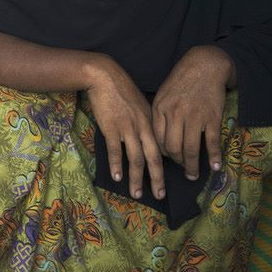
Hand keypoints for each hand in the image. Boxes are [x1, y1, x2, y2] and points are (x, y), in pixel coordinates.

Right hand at [85, 56, 165, 200]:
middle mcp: (143, 128)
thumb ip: (146, 121)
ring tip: (137, 194)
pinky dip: (117, 165)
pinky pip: (115, 150)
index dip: (165, 166)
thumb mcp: (141, 103)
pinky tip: (117, 177)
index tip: (166, 178)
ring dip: (137, 178)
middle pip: (153, 158)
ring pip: (136, 158)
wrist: (105, 76)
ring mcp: (127, 128)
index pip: (161, 148)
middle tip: (160, 196)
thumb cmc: (122, 89)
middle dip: (157, 179)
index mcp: (152, 122)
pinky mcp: (111, 128)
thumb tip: (148, 138)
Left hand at [152, 45, 232, 179]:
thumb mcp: (163, 93)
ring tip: (193, 174)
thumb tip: (158, 137)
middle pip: (172, 147)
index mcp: (160, 108)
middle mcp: (175, 114)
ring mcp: (194, 116)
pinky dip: (213, 157)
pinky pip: (211, 142)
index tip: (167, 160)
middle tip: (181, 170)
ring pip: (190, 149)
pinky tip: (214, 166)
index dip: (162, 153)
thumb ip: (160, 114)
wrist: (205, 64)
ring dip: (191, 166)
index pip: (157, 139)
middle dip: (176, 163)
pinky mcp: (212, 117)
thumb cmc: (182, 79)